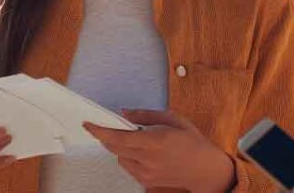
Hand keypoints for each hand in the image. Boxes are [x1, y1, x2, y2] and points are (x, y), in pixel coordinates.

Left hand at [85, 109, 234, 192]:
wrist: (204, 169)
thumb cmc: (192, 142)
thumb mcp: (172, 119)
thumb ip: (145, 115)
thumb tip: (124, 113)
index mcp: (154, 141)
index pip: (117, 137)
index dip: (99, 131)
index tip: (88, 124)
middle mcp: (147, 159)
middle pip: (114, 147)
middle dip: (108, 135)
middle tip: (112, 125)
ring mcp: (146, 173)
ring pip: (119, 157)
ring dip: (120, 146)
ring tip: (138, 139)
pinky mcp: (146, 181)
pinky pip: (127, 166)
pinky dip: (128, 156)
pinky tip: (142, 151)